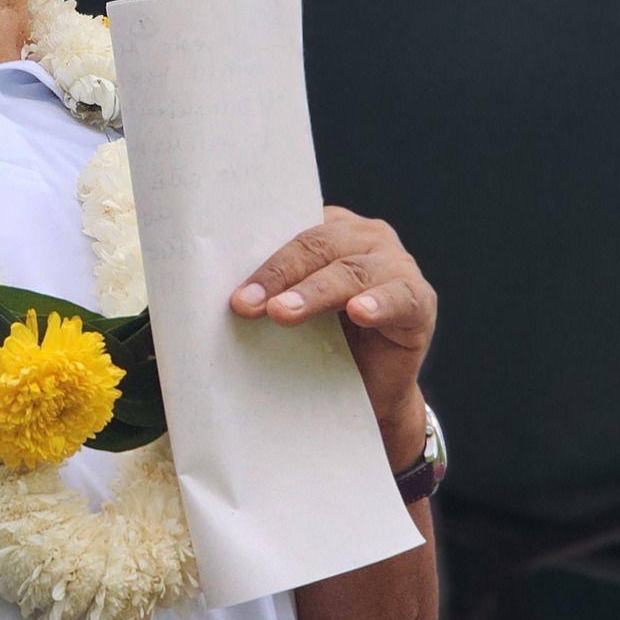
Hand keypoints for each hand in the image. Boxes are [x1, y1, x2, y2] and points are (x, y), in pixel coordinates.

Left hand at [230, 207, 436, 460]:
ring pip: (350, 271)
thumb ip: (261, 292)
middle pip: (317, 245)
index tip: (223, 273)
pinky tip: (360, 313)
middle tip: (245, 303)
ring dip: (314, 292)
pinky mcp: (418, 300)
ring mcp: (395, 264)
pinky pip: (399, 297)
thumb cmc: (318, 343)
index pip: (287, 225)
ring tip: (284, 313)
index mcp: (326, 228)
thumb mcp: (285, 311)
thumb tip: (202, 298)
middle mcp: (362, 237)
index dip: (255, 249)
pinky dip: (378, 304)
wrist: (365, 393)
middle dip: (278, 274)